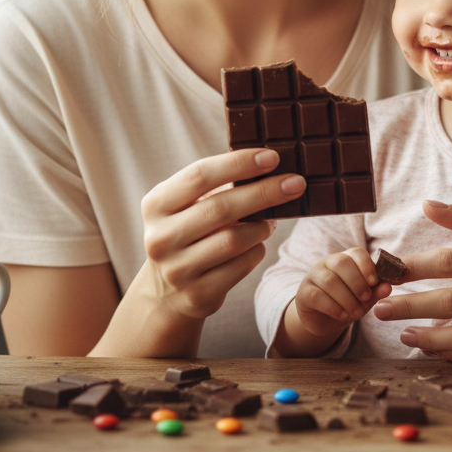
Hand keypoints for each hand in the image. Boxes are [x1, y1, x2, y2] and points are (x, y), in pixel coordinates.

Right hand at [138, 147, 305, 319]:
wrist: (165, 293)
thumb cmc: (187, 233)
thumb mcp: (186, 206)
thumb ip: (215, 186)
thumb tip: (268, 165)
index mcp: (156, 204)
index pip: (200, 175)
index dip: (238, 164)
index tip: (272, 156)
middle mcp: (160, 237)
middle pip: (221, 208)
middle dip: (264, 192)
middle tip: (295, 183)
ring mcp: (177, 270)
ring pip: (234, 240)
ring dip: (261, 226)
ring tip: (271, 219)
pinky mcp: (197, 295)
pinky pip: (241, 266)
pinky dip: (257, 250)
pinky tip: (258, 243)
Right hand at [293, 248, 392, 339]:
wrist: (324, 321)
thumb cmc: (347, 304)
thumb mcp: (363, 299)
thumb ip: (375, 292)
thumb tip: (388, 287)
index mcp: (346, 259)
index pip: (356, 253)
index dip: (366, 266)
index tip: (375, 283)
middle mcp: (328, 263)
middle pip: (341, 263)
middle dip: (357, 282)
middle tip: (365, 299)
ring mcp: (314, 276)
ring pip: (330, 281)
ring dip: (347, 299)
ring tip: (356, 312)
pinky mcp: (304, 293)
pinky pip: (317, 296)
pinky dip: (333, 307)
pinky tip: (343, 315)